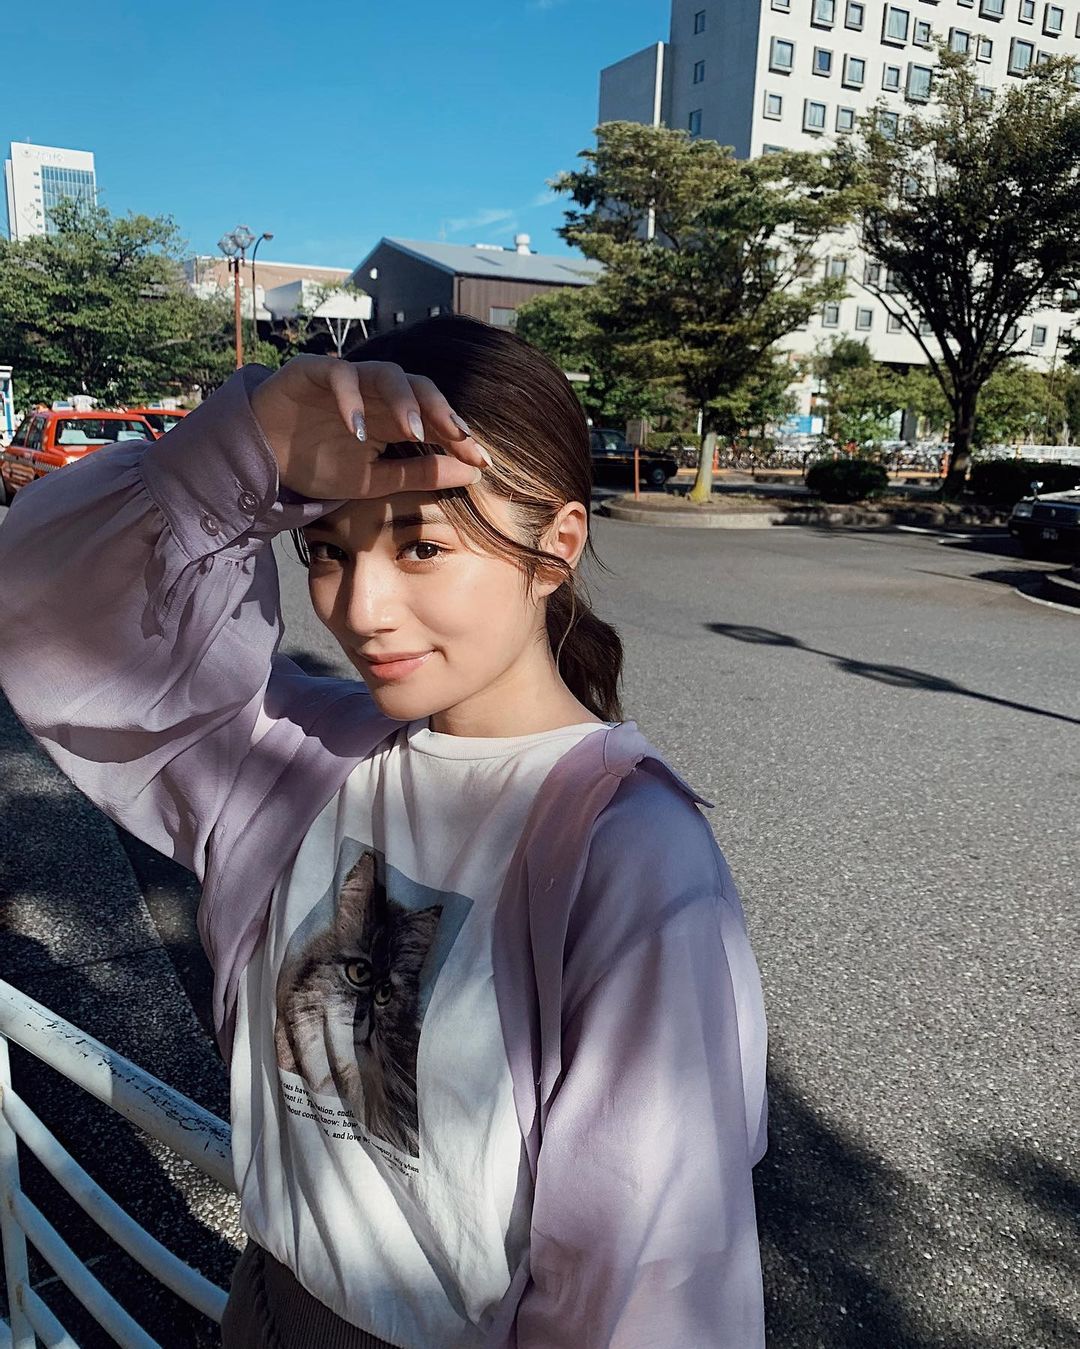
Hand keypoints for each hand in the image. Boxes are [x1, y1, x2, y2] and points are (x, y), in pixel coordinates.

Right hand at [249, 354, 490, 499]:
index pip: (436, 418)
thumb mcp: (374, 481)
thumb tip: (474, 473)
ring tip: (414, 432)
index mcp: (394, 417)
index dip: (461, 436)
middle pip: (420, 388)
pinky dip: (351, 398)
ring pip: (386, 373)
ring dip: (404, 401)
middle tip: (461, 438)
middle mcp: (376, 393)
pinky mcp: (313, 371)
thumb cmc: (318, 464)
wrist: (262, 459)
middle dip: (443, 411)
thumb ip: (420, 475)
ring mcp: (346, 379)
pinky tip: (358, 428)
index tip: (483, 461)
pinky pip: (338, 374)